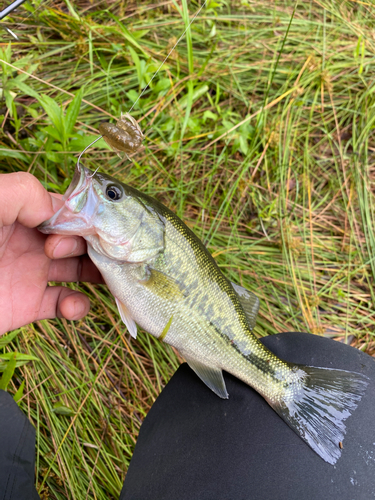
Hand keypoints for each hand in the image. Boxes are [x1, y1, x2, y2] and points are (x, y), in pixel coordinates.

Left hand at [0, 172, 102, 335]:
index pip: (68, 208)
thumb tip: (57, 211)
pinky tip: (71, 305)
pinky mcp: (29, 305)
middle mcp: (32, 240)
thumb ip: (21, 193)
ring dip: (100, 272)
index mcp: (21, 212)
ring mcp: (32, 273)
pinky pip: (65, 304)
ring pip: (82, 269)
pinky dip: (78, 306)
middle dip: (93, 243)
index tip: (85, 229)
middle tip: (63, 253)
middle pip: (82, 237)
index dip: (84, 217)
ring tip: (108, 278)